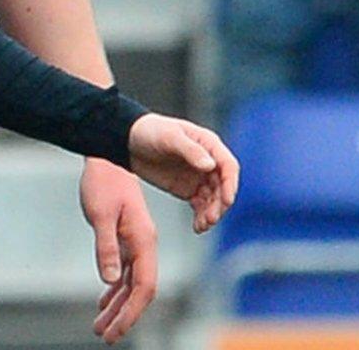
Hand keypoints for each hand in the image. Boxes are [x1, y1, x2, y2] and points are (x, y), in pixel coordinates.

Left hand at [81, 159, 158, 343]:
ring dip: (116, 306)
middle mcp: (144, 245)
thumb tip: (110, 280)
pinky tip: (103, 302)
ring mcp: (136, 243)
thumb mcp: (100, 214)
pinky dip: (114, 290)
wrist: (106, 157)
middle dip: (123, 316)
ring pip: (129, 284)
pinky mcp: (125, 239)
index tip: (115, 331)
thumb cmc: (103, 182)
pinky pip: (123, 272)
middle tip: (104, 337)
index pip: (142, 286)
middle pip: (138, 291)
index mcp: (144, 241)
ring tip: (100, 327)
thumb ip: (107, 246)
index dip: (131, 312)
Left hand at [128, 114, 238, 234]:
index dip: (230, 184)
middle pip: (223, 187)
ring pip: (213, 199)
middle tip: (212, 218)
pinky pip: (201, 206)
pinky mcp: (188, 190)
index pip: (228, 166)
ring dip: (212, 213)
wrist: (128, 141)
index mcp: (209, 145)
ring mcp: (199, 178)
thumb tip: (210, 165)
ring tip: (203, 225)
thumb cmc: (149, 131)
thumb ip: (190, 150)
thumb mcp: (169, 136)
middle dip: (220, 204)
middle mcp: (208, 163)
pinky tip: (198, 227)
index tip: (227, 200)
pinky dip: (201, 217)